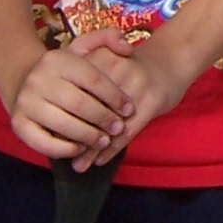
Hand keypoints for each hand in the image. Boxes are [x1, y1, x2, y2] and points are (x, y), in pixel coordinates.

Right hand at [8, 28, 135, 161]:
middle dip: (104, 118)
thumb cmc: (65, 71)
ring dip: (89, 136)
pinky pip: (44, 143)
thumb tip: (127, 47)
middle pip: (80, 104)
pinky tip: (81, 148)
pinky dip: (66, 149)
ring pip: (64, 124)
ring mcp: (26, 102)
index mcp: (58, 60)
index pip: (94, 79)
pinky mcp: (19, 124)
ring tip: (104, 141)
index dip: (115, 96)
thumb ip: (108, 38)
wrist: (24, 84)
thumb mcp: (83, 48)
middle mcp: (38, 79)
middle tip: (118, 128)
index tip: (129, 109)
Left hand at [66, 34, 200, 170]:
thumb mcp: (104, 59)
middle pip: (90, 109)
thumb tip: (56, 113)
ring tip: (79, 165)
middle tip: (62, 154)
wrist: (170, 62)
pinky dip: (111, 149)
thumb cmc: (131, 67)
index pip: (76, 91)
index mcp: (101, 57)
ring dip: (92, 148)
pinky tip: (100, 161)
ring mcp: (136, 85)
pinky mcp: (151, 101)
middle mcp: (117, 69)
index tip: (52, 135)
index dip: (64, 115)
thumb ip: (82, 78)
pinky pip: (127, 131)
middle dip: (75, 134)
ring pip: (107, 124)